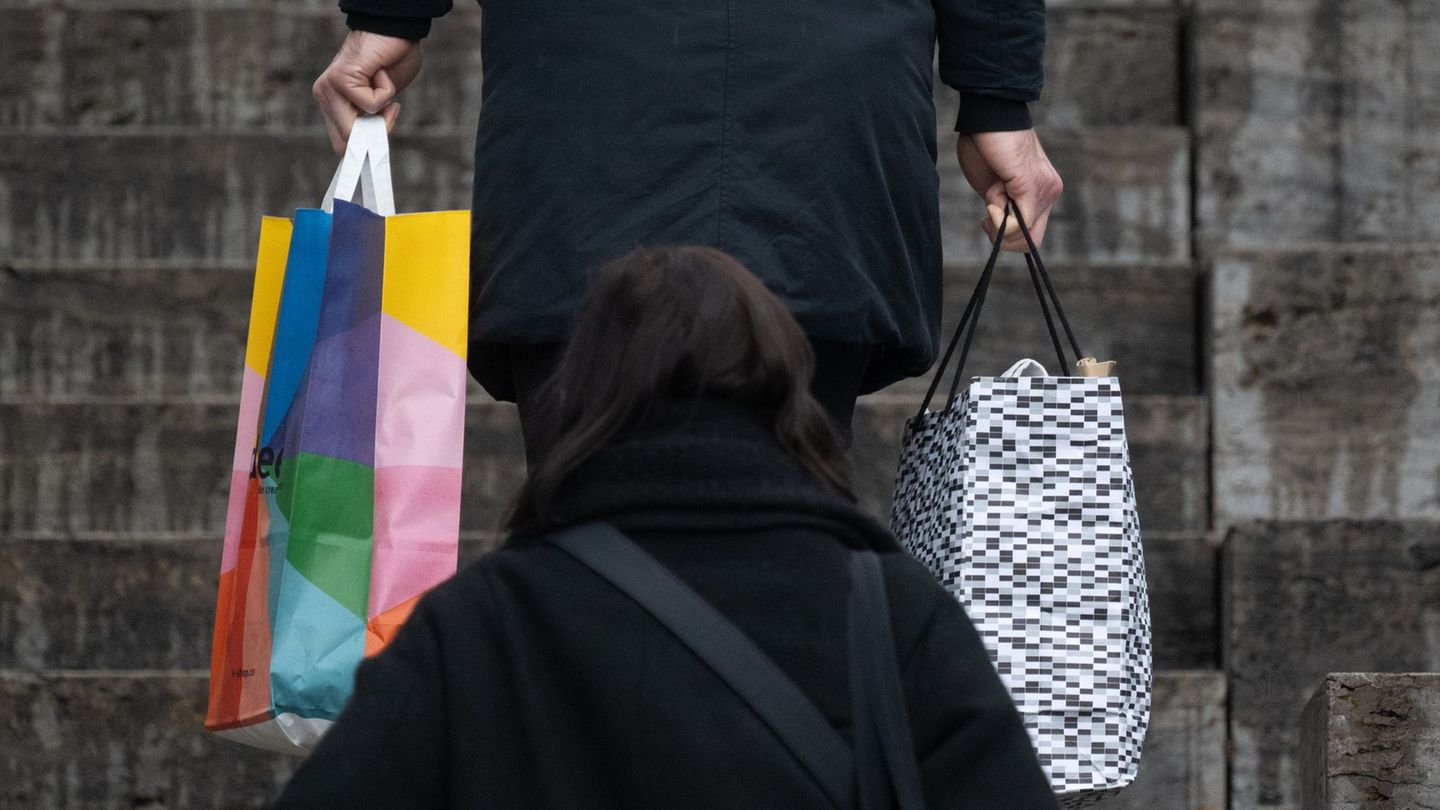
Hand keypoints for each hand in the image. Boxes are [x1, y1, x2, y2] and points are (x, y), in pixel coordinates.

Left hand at [313, 31, 423, 153]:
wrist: (395, 30)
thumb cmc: (393, 61)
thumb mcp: (383, 101)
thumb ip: (374, 121)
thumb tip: (373, 144)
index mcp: (332, 103)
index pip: (340, 142)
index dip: (363, 145)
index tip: (380, 139)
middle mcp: (324, 96)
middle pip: (345, 142)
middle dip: (375, 131)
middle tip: (389, 107)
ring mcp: (329, 88)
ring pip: (355, 128)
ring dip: (382, 109)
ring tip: (380, 82)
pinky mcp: (340, 80)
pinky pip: (371, 105)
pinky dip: (386, 91)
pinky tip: (379, 71)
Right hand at [956, 130, 1062, 251]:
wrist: (989, 115)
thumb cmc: (985, 145)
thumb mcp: (992, 187)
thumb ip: (1002, 207)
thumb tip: (1002, 226)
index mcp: (1042, 192)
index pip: (1033, 234)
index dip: (1007, 236)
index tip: (987, 218)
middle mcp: (1051, 192)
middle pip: (1031, 241)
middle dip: (1003, 236)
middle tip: (987, 215)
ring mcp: (1046, 190)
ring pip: (1021, 233)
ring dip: (997, 216)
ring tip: (995, 185)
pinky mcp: (1034, 187)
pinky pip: (1016, 223)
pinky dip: (997, 214)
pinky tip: (996, 186)